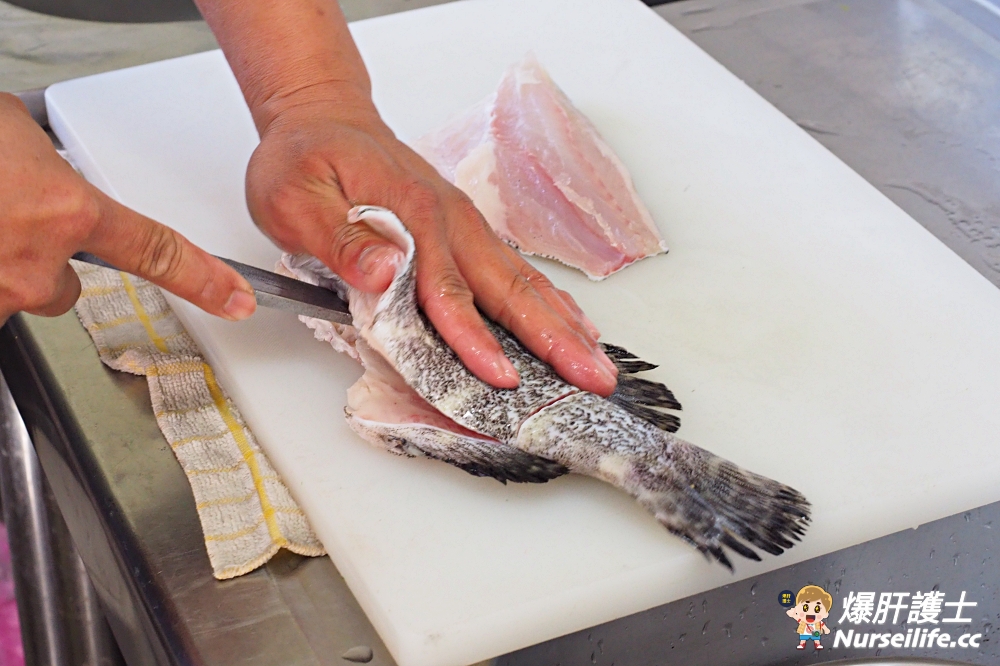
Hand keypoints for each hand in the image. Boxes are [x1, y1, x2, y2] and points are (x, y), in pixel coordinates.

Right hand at [0, 93, 256, 326]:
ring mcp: (0, 291)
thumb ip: (43, 154)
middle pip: (64, 281)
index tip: (234, 298)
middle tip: (6, 216)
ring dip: (3, 260)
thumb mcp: (8, 130)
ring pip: (19, 289)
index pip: (155, 251)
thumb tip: (38, 157)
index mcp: (66, 211)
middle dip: (41, 255)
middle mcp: (37, 262)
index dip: (200, 277)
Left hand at [245, 89, 617, 394]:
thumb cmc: (306, 160)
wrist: (327, 119)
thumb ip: (342, 239)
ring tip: (598, 363)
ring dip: (564, 325)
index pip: (446, 292)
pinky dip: (551, 302)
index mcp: (412, 216)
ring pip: (524, 283)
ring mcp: (465, 228)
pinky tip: (574, 324)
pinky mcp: (468, 233)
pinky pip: (518, 273)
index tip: (501, 377)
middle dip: (555, 339)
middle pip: (510, 290)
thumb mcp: (297, 197)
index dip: (475, 339)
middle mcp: (451, 223)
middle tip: (594, 378)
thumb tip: (387, 272)